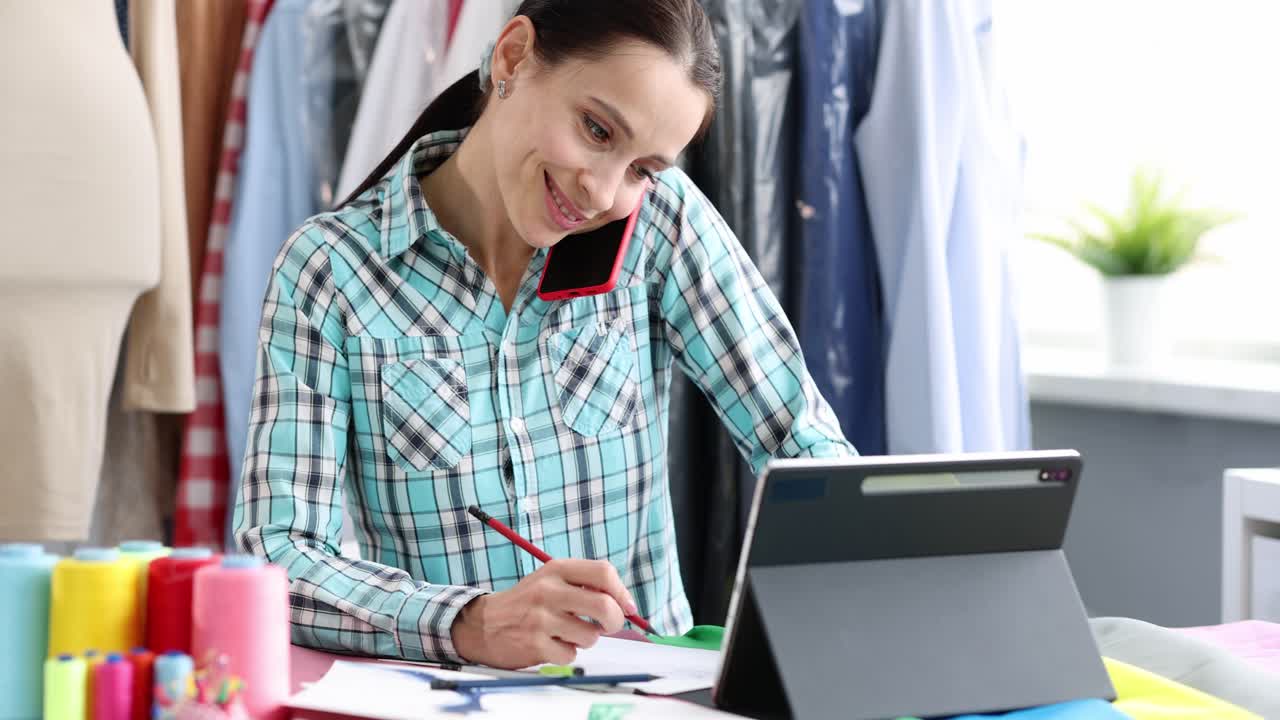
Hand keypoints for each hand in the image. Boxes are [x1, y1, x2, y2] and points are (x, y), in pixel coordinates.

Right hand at [450, 559, 638, 668]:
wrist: (484, 623)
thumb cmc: (528, 602)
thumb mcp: (552, 580)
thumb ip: (585, 585)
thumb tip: (625, 605)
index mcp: (557, 569)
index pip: (603, 572)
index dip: (622, 592)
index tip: (627, 606)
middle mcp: (549, 590)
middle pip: (603, 606)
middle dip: (615, 621)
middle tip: (610, 626)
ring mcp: (541, 618)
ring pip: (591, 636)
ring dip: (587, 639)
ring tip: (569, 633)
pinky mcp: (535, 643)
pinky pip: (571, 655)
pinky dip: (567, 654)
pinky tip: (552, 644)